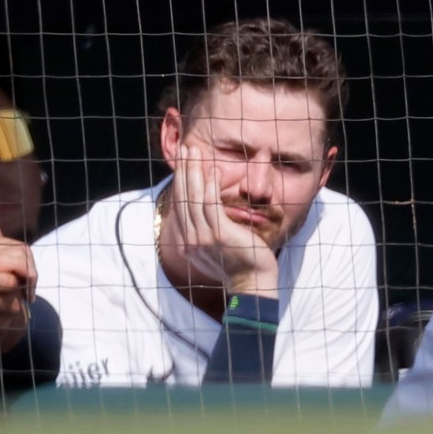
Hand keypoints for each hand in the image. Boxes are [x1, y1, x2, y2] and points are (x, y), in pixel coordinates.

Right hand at [170, 145, 278, 293]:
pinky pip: (211, 205)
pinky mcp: (220, 234)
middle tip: (186, 149)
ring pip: (195, 197)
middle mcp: (191, 240)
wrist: (252, 284)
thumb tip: (208, 210)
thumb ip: (207, 231)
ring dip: (194, 172)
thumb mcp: (216, 248)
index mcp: (187, 243)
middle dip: (184, 170)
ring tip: (195, 152)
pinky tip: (213, 171)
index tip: (184, 163)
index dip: (181, 181)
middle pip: (183, 197)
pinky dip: (210, 186)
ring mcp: (204, 238)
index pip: (180, 205)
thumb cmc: (240, 265)